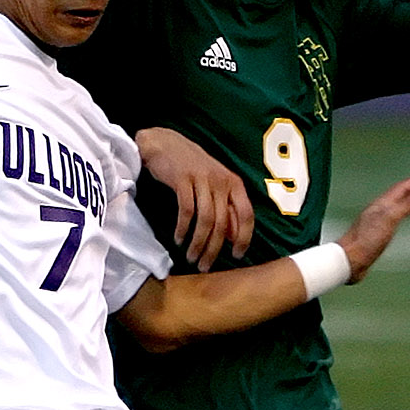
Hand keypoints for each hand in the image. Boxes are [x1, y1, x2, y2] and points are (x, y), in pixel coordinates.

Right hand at [136, 126, 254, 270]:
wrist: (163, 143)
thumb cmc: (190, 167)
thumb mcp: (213, 185)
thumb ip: (225, 208)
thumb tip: (233, 237)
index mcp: (233, 183)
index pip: (246, 215)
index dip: (244, 238)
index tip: (236, 256)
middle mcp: (221, 181)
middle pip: (223, 223)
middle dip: (214, 249)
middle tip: (204, 266)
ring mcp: (202, 179)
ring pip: (206, 220)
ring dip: (198, 243)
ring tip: (191, 257)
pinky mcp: (183, 179)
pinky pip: (187, 210)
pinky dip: (183, 228)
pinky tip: (178, 239)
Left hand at [339, 172, 409, 280]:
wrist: (349, 260)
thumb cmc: (368, 238)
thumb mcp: (391, 218)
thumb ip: (409, 203)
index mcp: (382, 204)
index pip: (401, 188)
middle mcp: (378, 210)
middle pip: (398, 195)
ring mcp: (376, 221)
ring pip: (395, 206)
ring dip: (407, 199)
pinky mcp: (375, 234)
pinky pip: (392, 218)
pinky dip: (401, 213)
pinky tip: (400, 218)